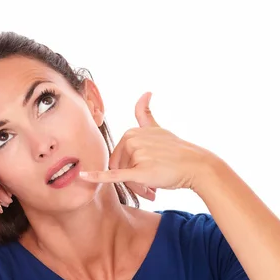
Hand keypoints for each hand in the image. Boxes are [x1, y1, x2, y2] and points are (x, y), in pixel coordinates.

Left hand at [78, 92, 214, 199]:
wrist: (196, 166)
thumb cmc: (176, 152)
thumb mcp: (158, 129)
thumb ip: (146, 114)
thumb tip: (146, 92)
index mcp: (131, 132)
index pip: (119, 156)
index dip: (130, 168)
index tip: (147, 172)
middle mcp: (132, 139)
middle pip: (119, 167)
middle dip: (133, 180)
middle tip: (152, 184)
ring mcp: (136, 154)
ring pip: (124, 179)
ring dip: (138, 188)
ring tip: (154, 187)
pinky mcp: (140, 171)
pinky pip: (114, 176)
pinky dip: (97, 177)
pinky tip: (84, 177)